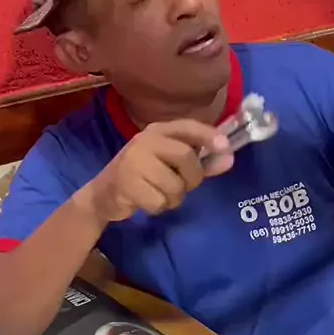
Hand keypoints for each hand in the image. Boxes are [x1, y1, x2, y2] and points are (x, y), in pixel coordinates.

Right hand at [79, 119, 233, 222]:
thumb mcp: (172, 166)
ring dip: (173, 198)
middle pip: (186, 157)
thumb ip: (201, 162)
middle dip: (192, 178)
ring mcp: (134, 161)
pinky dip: (158, 207)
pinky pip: (159, 201)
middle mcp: (145, 140)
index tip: (225, 147)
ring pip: (174, 185)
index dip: (208, 135)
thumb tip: (229, 159)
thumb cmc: (144, 176)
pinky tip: (146, 201)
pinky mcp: (126, 183)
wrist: (103, 194)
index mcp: (158, 131)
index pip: (187, 126)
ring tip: (159, 193)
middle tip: (182, 186)